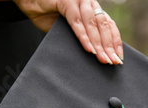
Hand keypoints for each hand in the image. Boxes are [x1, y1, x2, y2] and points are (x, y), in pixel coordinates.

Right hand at [9, 0, 123, 64]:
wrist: (29, 0)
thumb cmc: (48, 14)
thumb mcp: (68, 28)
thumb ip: (82, 36)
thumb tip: (95, 55)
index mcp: (92, 9)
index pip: (109, 26)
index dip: (115, 42)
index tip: (119, 58)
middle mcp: (89, 2)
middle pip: (104, 26)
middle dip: (109, 46)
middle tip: (112, 62)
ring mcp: (79, 1)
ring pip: (93, 25)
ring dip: (98, 44)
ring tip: (102, 59)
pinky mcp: (67, 2)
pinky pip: (77, 22)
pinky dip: (83, 36)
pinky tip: (88, 49)